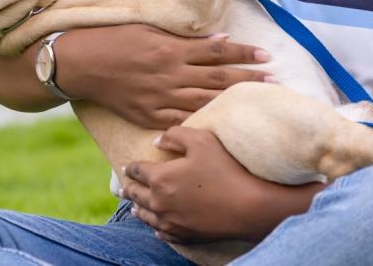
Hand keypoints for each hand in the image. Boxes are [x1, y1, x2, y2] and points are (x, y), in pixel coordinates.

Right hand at [56, 25, 272, 128]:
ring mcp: (159, 98)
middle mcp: (169, 75)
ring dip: (234, 101)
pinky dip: (204, 120)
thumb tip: (220, 40)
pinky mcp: (149, 116)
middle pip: (218, 78)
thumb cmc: (113, 39)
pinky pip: (183, 120)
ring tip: (258, 102)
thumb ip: (185, 37)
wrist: (80, 65)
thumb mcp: (149, 29)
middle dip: (248, 79)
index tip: (266, 55)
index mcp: (170, 49)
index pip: (218, 51)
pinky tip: (223, 122)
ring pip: (206, 101)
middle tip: (274, 82)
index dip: (244, 53)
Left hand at [121, 126, 296, 243]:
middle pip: (136, 195)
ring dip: (138, 209)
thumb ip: (175, 136)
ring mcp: (170, 222)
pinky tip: (156, 227)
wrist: (248, 207)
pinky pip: (161, 233)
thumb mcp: (201, 140)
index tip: (126, 166)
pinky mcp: (183, 236)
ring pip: (145, 216)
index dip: (130, 167)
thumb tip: (157, 141)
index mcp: (159, 178)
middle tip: (124, 187)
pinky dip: (155, 228)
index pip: (136, 171)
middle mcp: (158, 202)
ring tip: (134, 207)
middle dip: (129, 188)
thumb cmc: (225, 170)